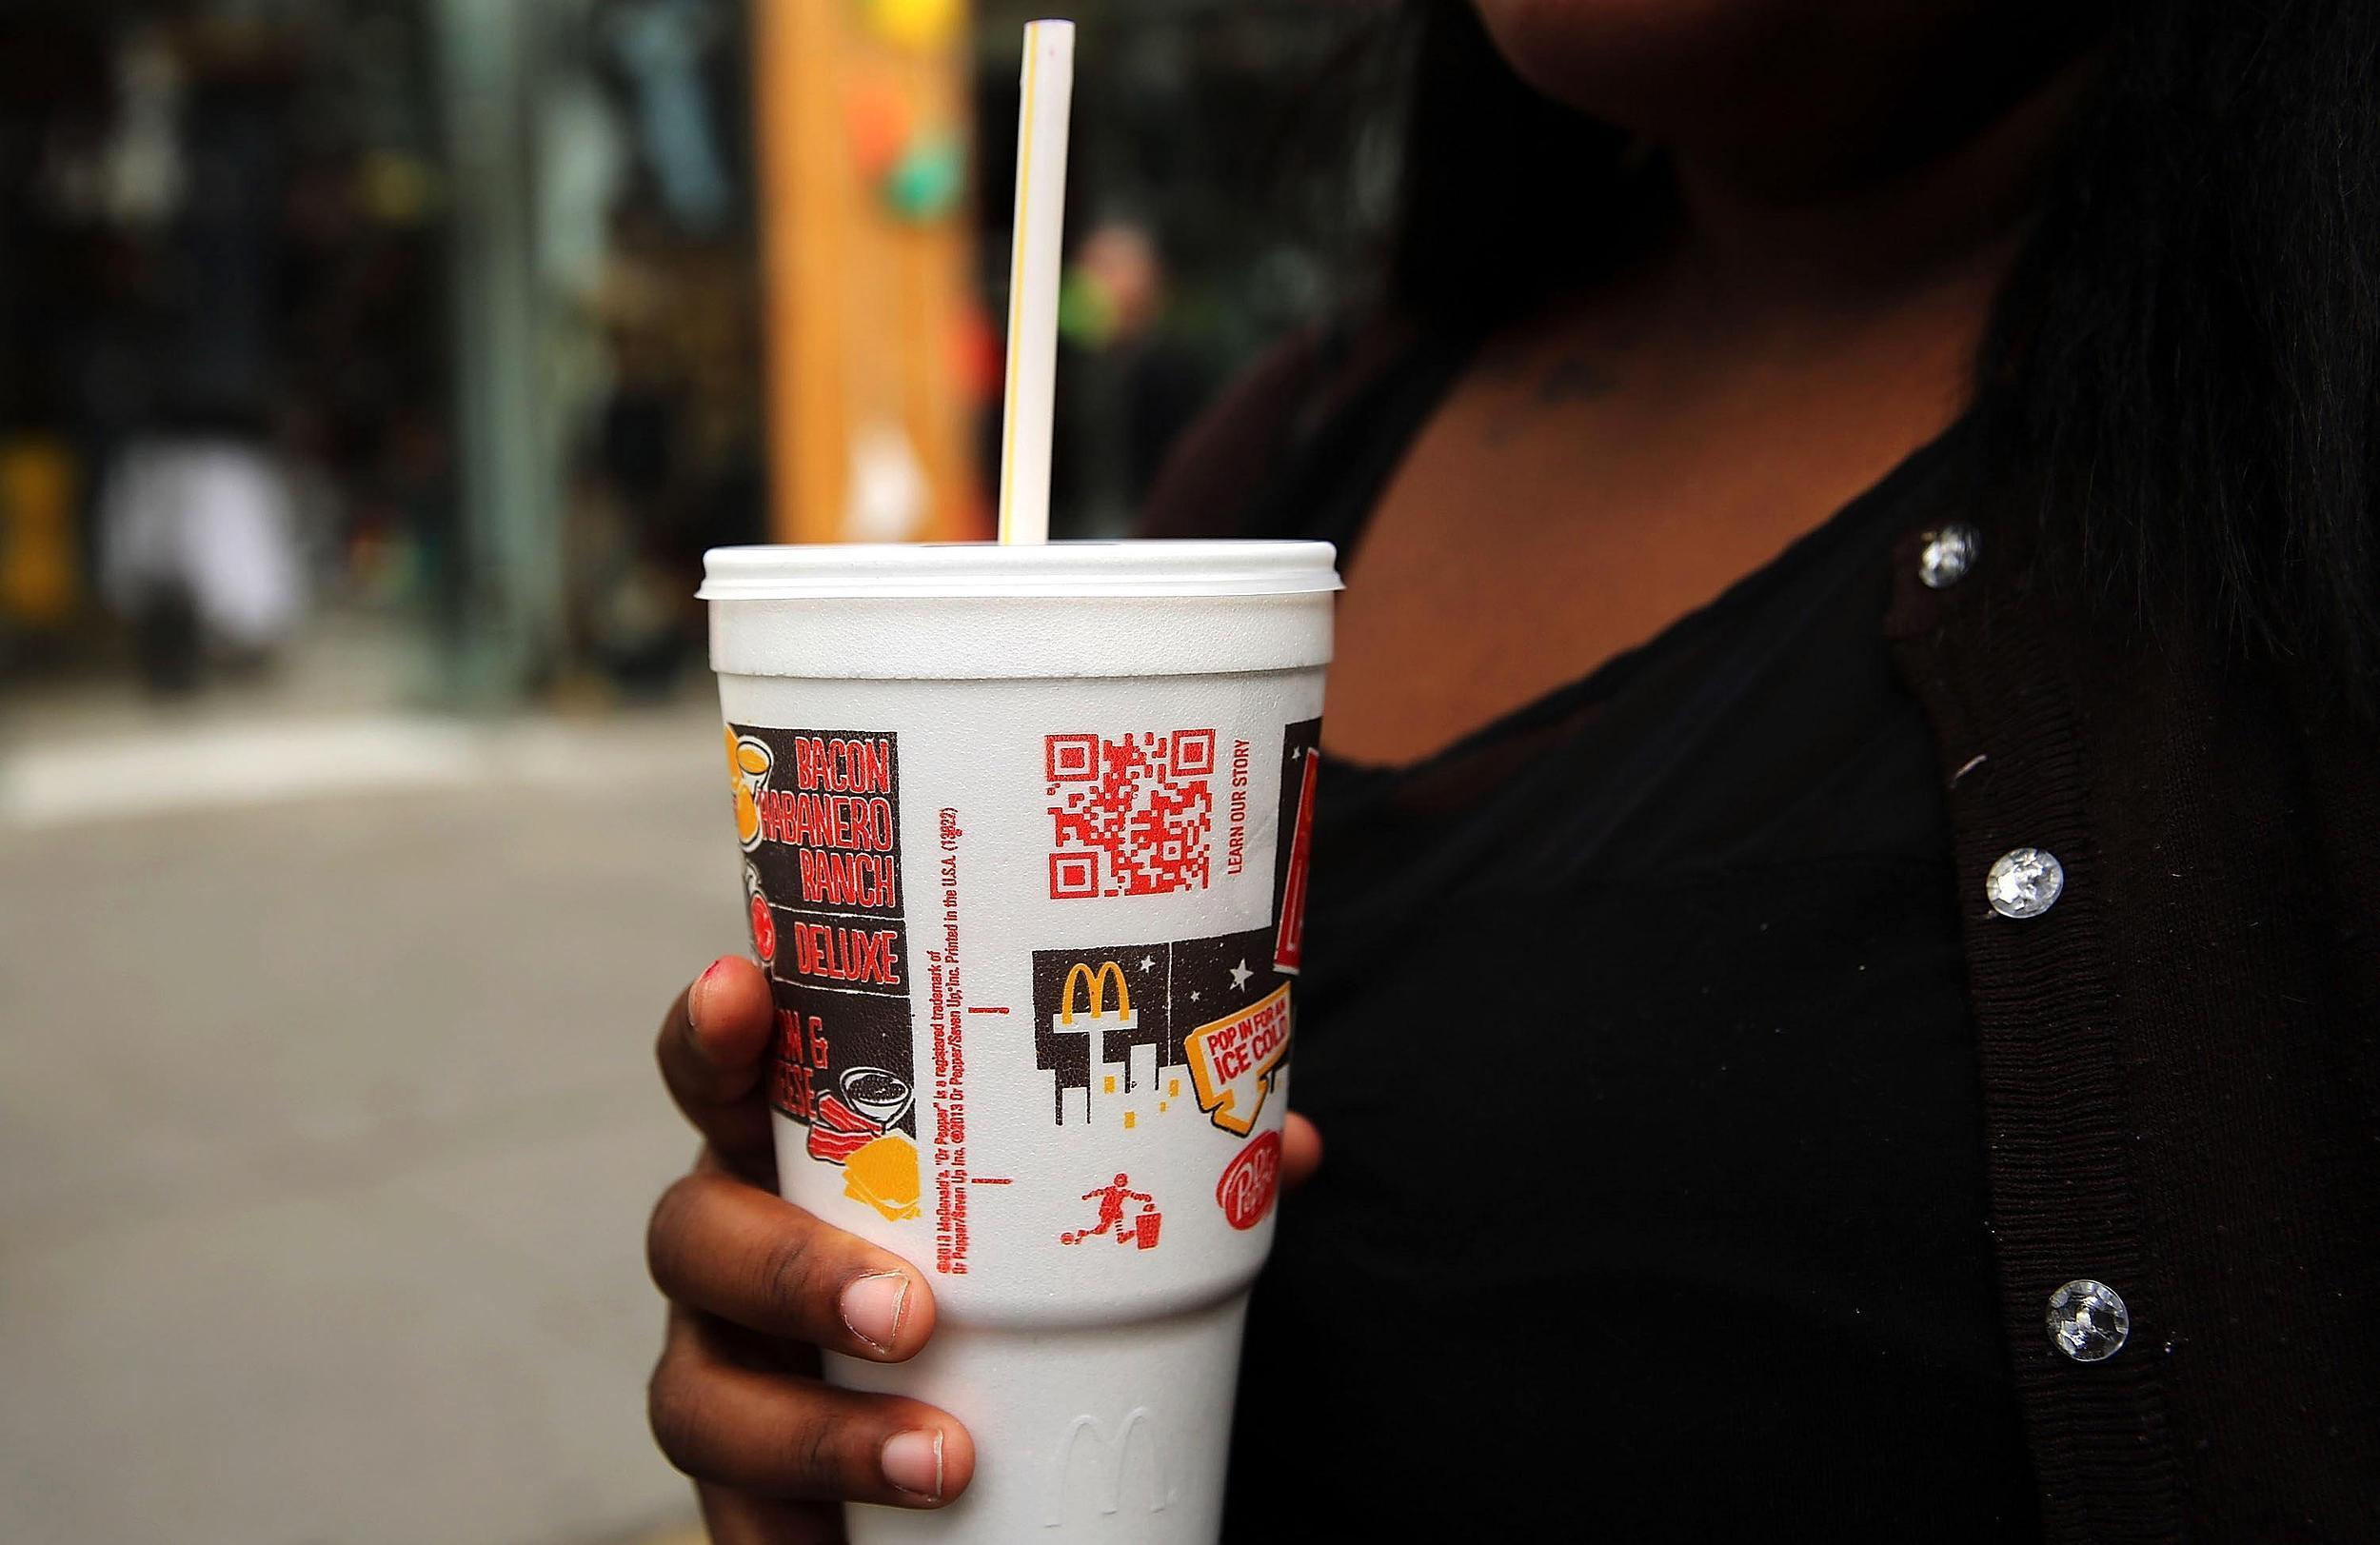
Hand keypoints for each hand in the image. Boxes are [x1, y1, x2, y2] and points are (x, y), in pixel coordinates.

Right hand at [645, 955, 1321, 1541]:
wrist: (974, 1430)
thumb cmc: (1002, 1271)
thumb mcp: (1066, 1213)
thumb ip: (1164, 1169)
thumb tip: (1291, 1144)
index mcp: (800, 1152)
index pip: (722, 1071)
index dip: (712, 1028)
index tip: (745, 986)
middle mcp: (734, 1249)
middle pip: (692, 1234)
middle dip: (789, 1268)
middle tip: (909, 1310)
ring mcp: (723, 1369)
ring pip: (697, 1393)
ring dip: (814, 1431)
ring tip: (942, 1457)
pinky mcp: (739, 1487)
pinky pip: (727, 1517)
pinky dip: (783, 1536)